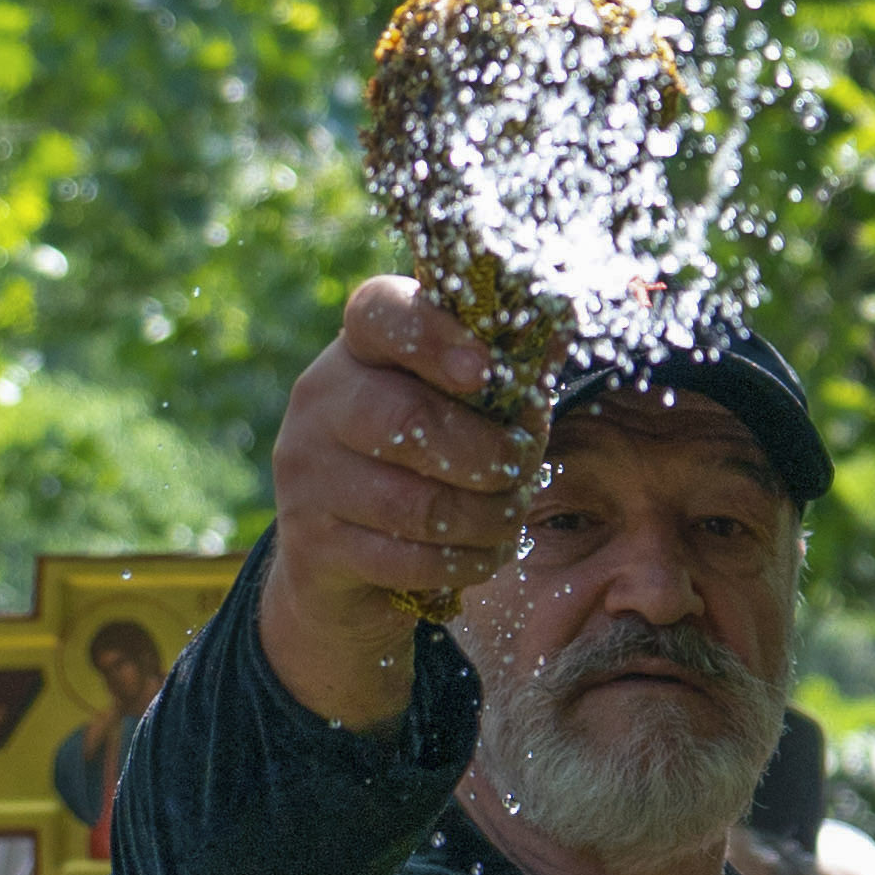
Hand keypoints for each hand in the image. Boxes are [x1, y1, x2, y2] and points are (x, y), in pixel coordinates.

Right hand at [260, 277, 538, 721]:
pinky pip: (408, 560)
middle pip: (408, 417)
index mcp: (358, 351)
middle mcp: (320, 403)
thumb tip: (565, 321)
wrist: (342, 562)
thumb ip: (501, 373)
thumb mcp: (454, 406)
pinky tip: (485, 553)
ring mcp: (309, 476)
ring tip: (511, 515)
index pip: (379, 312)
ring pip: (417, 502)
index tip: (486, 369)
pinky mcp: (314, 545)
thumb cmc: (419, 464)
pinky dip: (466, 560)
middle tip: (523, 468)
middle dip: (489, 452)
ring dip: (487, 516)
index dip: (435, 334)